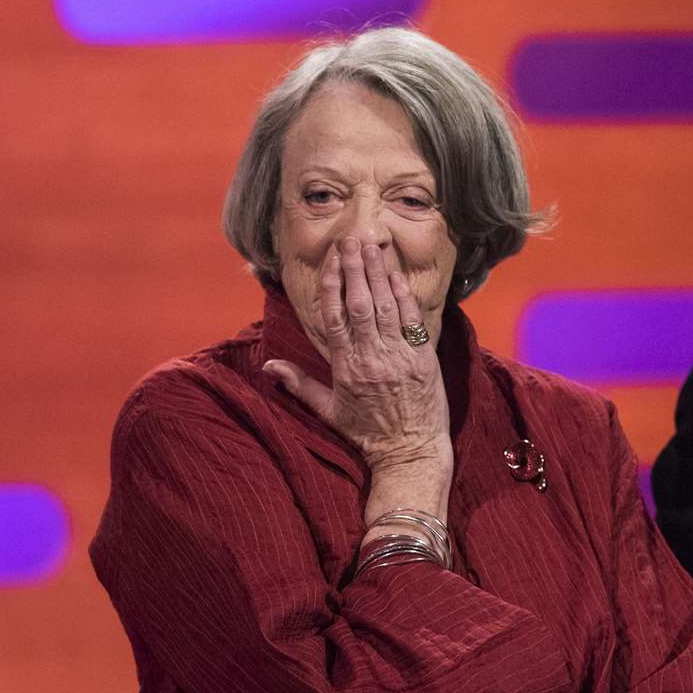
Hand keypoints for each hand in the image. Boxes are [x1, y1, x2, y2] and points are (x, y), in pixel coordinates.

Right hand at [264, 237, 451, 479]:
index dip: (332, 286)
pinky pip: (413, 321)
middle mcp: (370, 358)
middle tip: (350, 240)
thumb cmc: (367, 434)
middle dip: (354, 269)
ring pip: (385, 307)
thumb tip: (269, 365)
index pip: (334, 318)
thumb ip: (300, 385)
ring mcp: (399, 357)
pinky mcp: (423, 359)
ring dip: (378, 274)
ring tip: (372, 247)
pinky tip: (396, 275)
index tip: (331, 261)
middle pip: (359, 304)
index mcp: (345, 368)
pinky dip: (404, 296)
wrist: (409, 452)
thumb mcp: (328, 411)